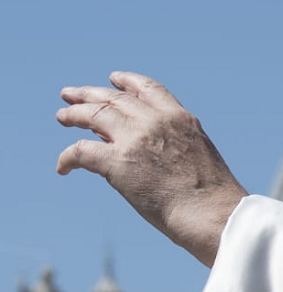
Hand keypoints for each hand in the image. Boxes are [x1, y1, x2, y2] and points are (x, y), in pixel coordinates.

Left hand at [56, 71, 247, 266]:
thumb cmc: (211, 196)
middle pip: (114, 98)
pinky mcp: (117, 162)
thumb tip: (144, 150)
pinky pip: (80, 150)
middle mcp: (156, 121)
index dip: (127, 81)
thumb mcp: (198, 154)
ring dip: (74, 114)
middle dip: (89, 94)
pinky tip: (63, 167)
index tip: (113, 79)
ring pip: (93, 114)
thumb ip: (173, 143)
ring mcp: (136, 139)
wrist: (211, 212)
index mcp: (180, 118)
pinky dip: (67, 157)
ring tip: (62, 117)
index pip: (148, 88)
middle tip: (70, 95)